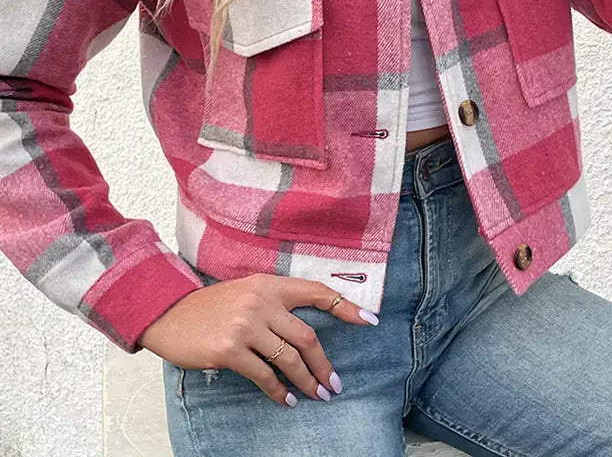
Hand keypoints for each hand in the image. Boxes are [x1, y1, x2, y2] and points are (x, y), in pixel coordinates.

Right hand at [138, 273, 377, 405]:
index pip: (315, 293)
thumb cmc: (211, 307)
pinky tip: (286, 400)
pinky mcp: (230, 349)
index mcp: (269, 284)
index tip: (369, 320)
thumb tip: (305, 333)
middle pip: (307, 336)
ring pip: (289, 358)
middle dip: (324, 364)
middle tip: (333, 384)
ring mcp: (245, 325)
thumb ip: (274, 304)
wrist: (169, 314)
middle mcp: (261, 301)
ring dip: (306, 381)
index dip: (345, 306)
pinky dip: (278, 391)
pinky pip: (264, 375)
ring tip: (316, 395)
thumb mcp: (246, 292)